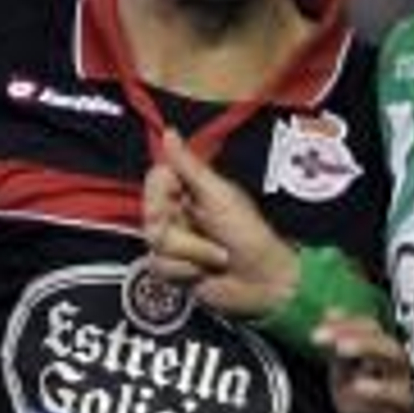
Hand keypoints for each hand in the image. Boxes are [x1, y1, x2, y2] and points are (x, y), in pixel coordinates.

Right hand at [142, 130, 298, 316]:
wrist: (263, 281)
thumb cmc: (249, 234)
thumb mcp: (219, 196)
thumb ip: (189, 166)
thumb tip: (168, 131)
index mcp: (190, 189)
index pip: (154, 179)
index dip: (163, 193)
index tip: (181, 199)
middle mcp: (178, 212)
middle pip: (150, 215)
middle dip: (183, 232)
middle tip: (212, 235)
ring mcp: (174, 241)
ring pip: (154, 243)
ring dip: (192, 253)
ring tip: (217, 258)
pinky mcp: (172, 268)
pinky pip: (158, 265)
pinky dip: (185, 272)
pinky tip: (204, 274)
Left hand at [318, 313, 413, 412]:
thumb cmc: (369, 409)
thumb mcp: (346, 376)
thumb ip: (340, 348)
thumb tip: (329, 311)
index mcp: (386, 359)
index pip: (374, 332)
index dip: (349, 328)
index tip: (317, 334)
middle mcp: (403, 379)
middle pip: (393, 354)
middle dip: (367, 347)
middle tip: (339, 347)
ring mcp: (410, 410)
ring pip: (404, 395)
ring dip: (383, 390)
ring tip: (358, 387)